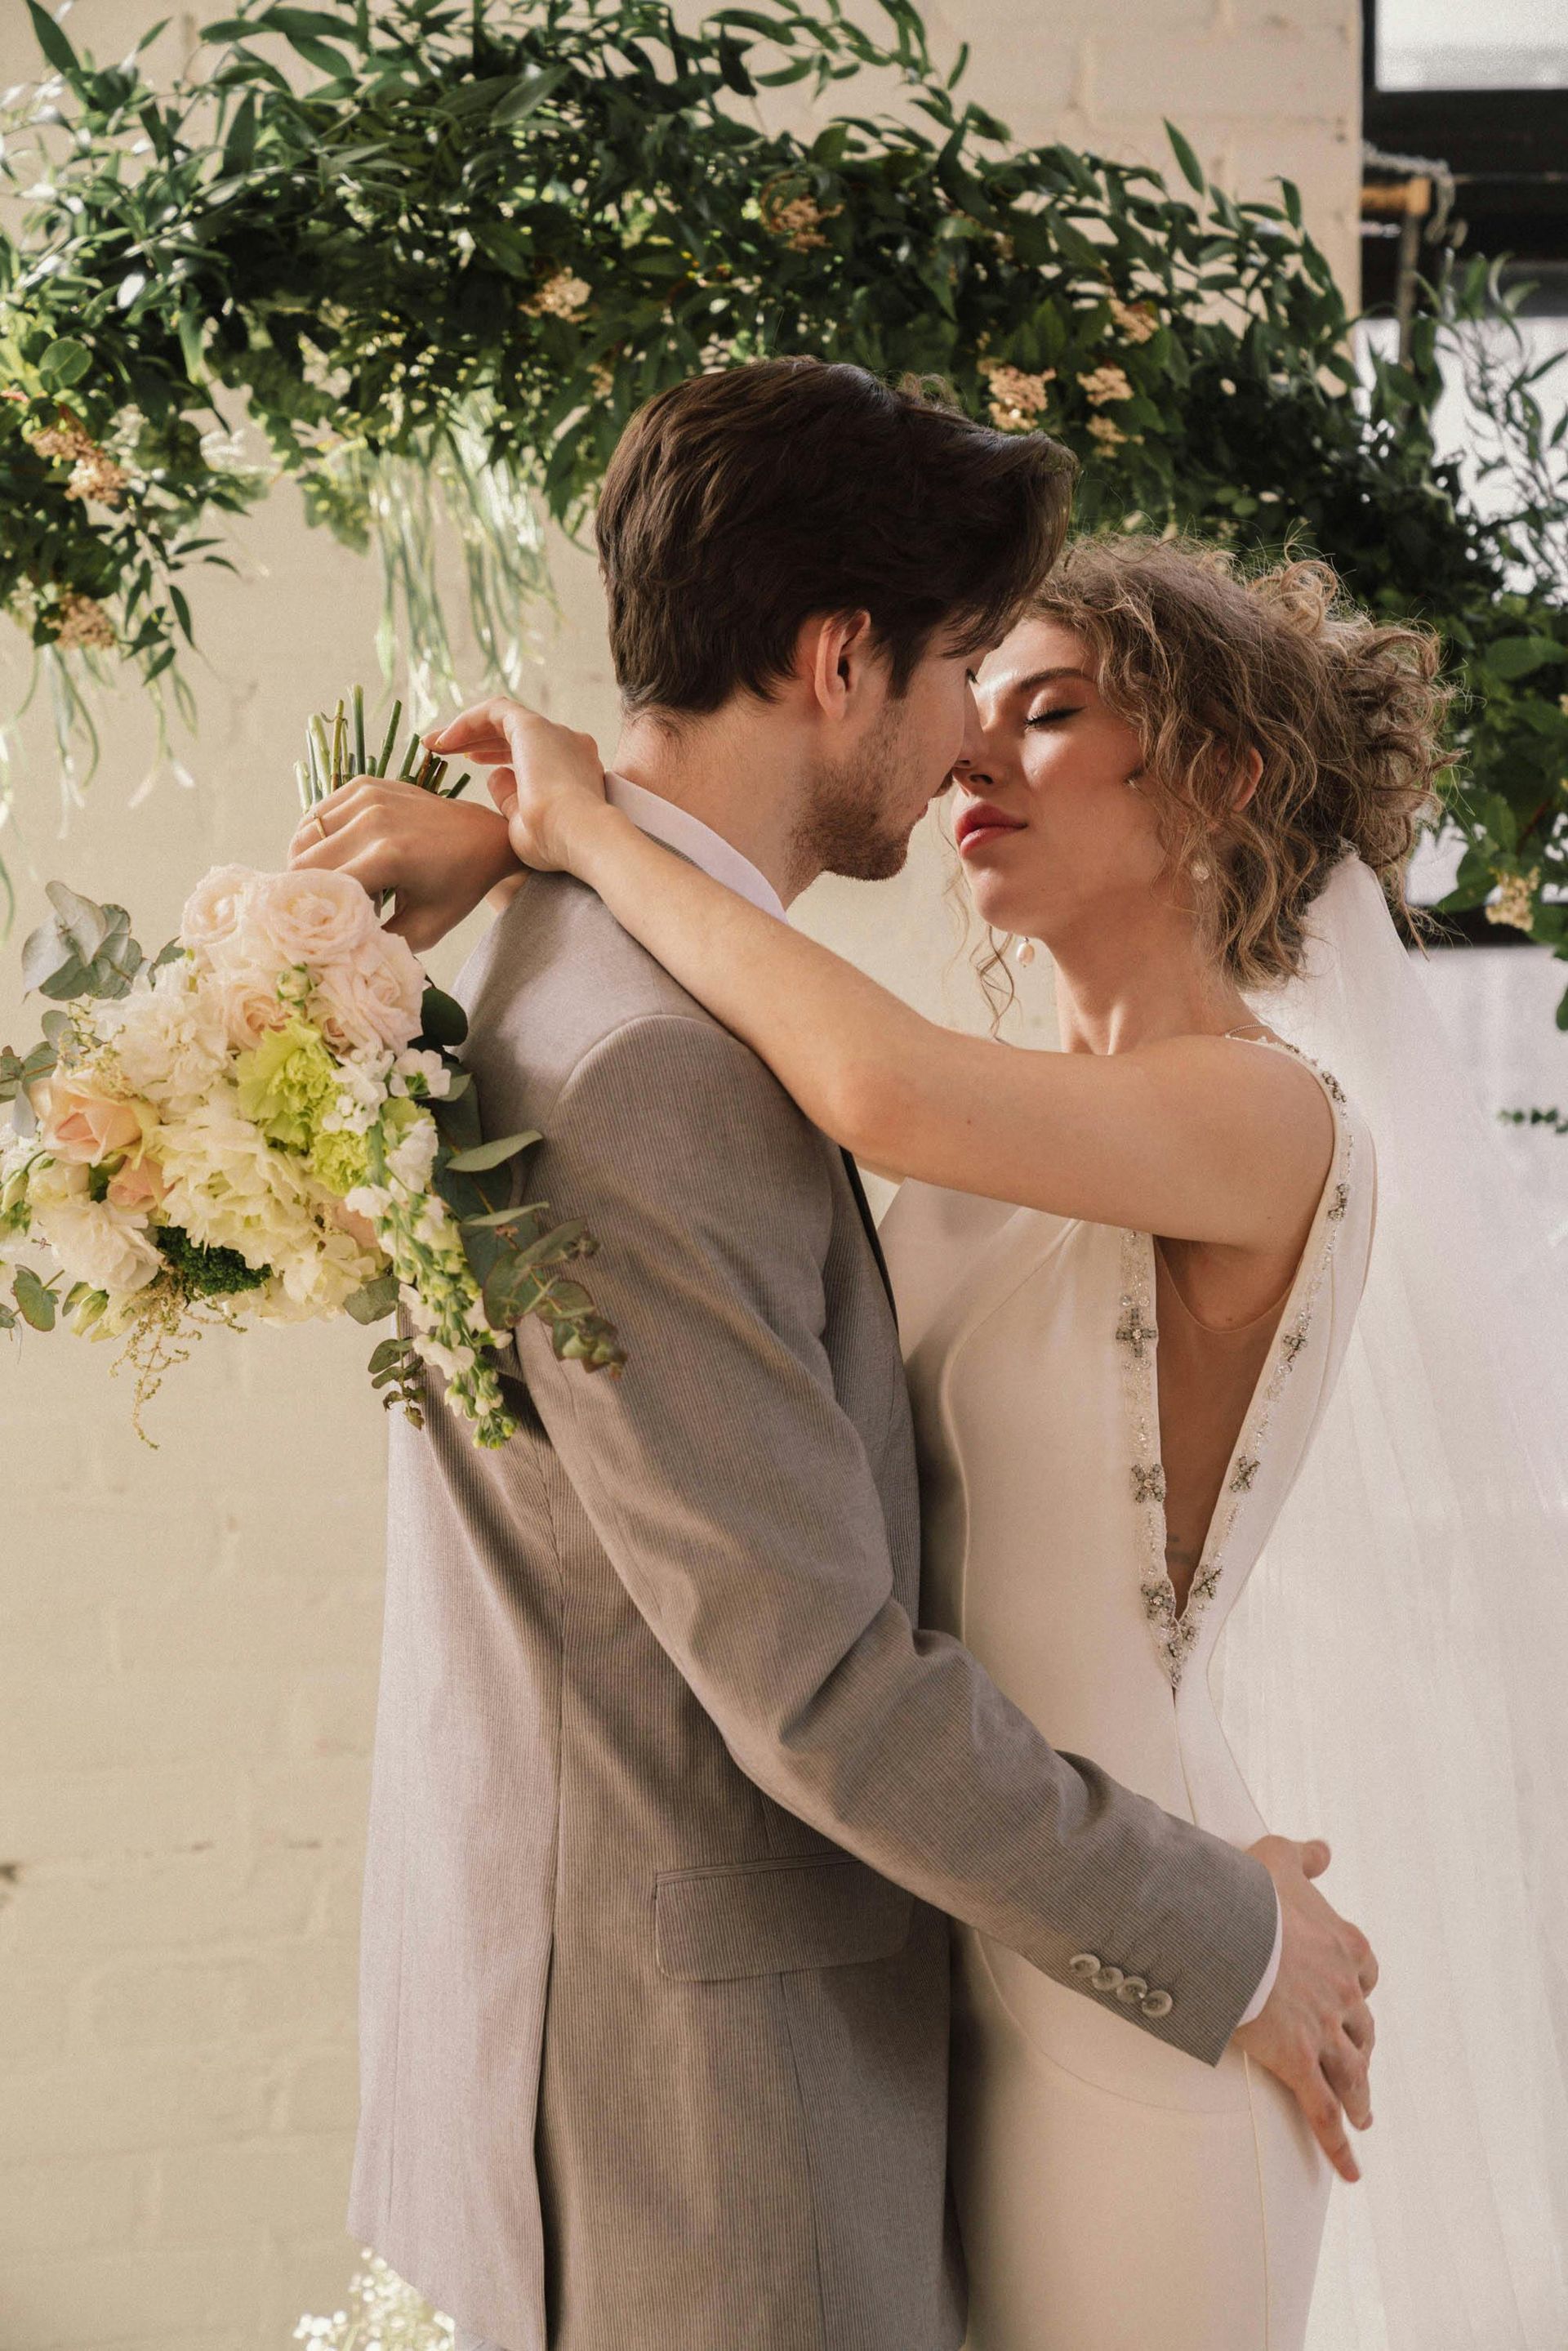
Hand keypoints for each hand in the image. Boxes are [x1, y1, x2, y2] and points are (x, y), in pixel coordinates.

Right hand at [287, 775, 519, 951]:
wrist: (484, 836)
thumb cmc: (458, 887)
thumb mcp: (425, 929)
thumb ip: (378, 943)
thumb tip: (335, 951)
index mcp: (389, 856)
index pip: (320, 887)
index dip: (311, 912)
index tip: (315, 929)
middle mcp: (373, 819)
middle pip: (304, 862)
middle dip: (309, 890)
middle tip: (328, 908)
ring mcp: (367, 796)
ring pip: (305, 837)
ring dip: (312, 864)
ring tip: (340, 882)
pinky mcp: (364, 785)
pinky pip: (317, 816)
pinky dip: (318, 840)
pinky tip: (341, 857)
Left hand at [424, 697, 608, 875]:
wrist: (580, 836)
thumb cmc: (556, 844)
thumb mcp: (526, 825)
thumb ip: (511, 799)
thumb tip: (494, 776)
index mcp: (574, 769)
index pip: (532, 752)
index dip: (497, 755)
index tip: (471, 764)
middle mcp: (568, 745)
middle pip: (515, 734)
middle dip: (477, 740)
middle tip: (445, 751)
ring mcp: (554, 733)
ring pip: (503, 720)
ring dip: (467, 730)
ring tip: (434, 744)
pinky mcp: (534, 727)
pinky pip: (494, 711)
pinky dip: (467, 722)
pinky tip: (444, 741)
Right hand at [1234, 1836, 1377, 2182]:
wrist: (1228, 1927)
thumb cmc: (1249, 1890)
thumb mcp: (1279, 1858)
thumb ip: (1305, 1856)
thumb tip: (1325, 1851)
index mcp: (1345, 1946)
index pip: (1364, 1972)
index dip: (1356, 1986)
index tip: (1350, 1994)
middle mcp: (1344, 1992)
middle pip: (1362, 2027)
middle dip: (1360, 2046)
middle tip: (1357, 2063)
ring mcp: (1325, 2031)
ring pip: (1351, 2072)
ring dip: (1359, 2096)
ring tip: (1363, 2115)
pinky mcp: (1299, 2062)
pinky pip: (1324, 2112)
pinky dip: (1339, 2144)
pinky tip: (1350, 2171)